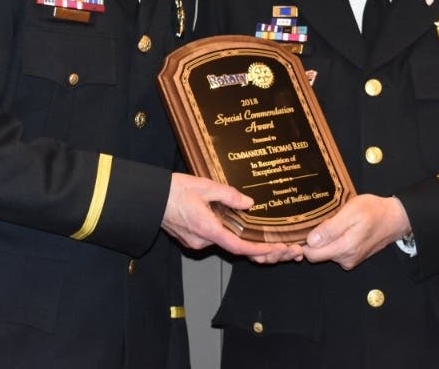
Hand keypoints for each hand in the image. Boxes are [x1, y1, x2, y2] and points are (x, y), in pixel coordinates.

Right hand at [162, 173, 302, 263]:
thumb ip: (229, 195)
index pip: (238, 246)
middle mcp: (203, 240)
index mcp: (207, 228)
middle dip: (266, 253)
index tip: (277, 250)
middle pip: (238, 250)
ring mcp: (198, 242)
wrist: (149, 199)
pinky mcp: (194, 238)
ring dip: (252, 248)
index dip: (259, 250)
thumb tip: (249, 203)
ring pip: (229, 246)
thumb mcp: (205, 186)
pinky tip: (249, 234)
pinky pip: (218, 240)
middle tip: (289, 250)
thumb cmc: (173, 191)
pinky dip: (236, 240)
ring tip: (277, 244)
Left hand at [302, 194, 409, 269]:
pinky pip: (336, 252)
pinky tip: (338, 229)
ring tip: (330, 222)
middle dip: (313, 241)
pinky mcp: (354, 257)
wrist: (395, 218)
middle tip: (316, 221)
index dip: (304, 243)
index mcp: (344, 248)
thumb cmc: (373, 210)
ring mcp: (350, 260)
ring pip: (326, 253)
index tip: (303, 229)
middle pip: (317, 255)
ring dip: (324, 240)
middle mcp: (346, 259)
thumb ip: (331, 228)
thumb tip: (311, 241)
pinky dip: (333, 242)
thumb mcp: (351, 211)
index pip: (312, 255)